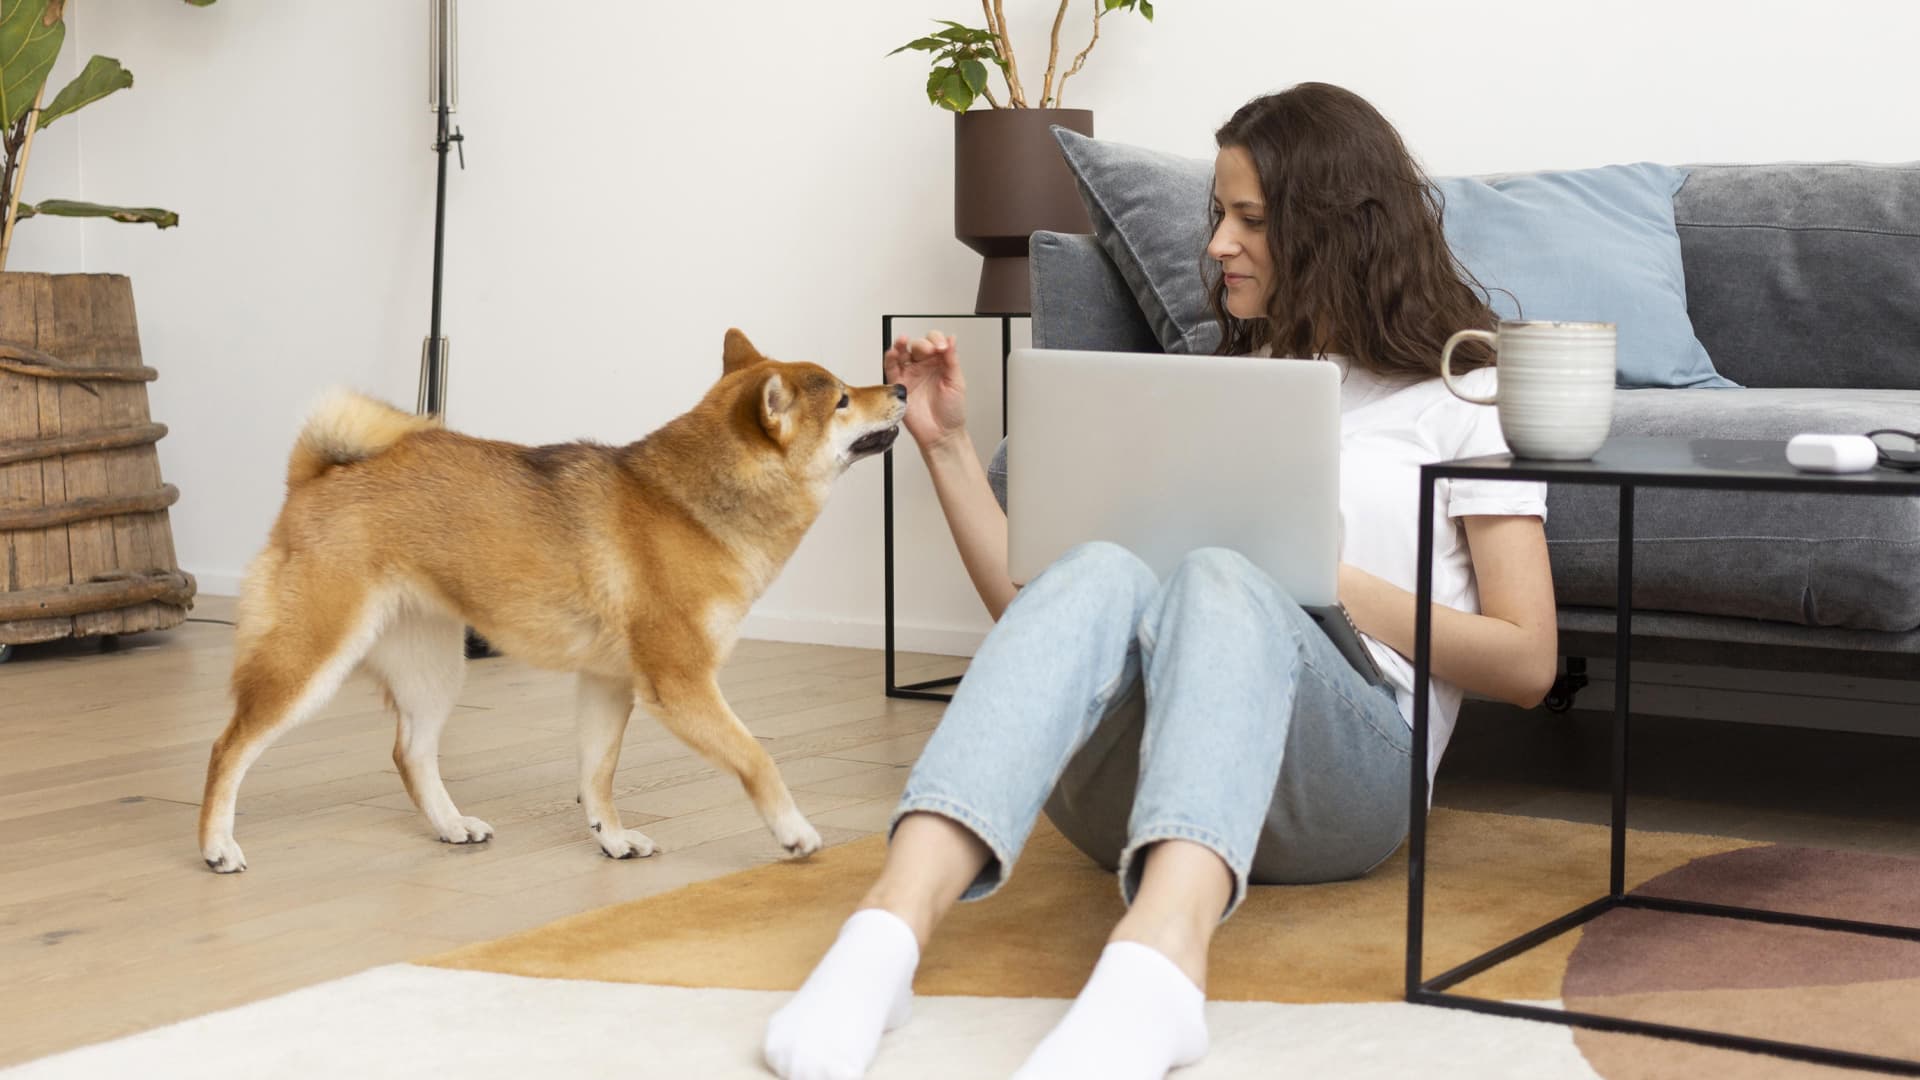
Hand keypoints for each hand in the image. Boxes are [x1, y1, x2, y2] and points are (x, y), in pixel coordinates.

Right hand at [883, 330, 967, 450]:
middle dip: (923, 344)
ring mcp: (910, 375)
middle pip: (918, 345)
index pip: (935, 342)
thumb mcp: (957, 383)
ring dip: (901, 345)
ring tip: (904, 341)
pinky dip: (890, 358)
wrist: (941, 434)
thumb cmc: (951, 412)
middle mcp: (924, 366)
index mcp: (939, 363)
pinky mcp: (898, 385)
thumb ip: (952, 360)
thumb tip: (952, 339)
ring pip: (902, 353)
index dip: (937, 340)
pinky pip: (891, 368)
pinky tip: (894, 352)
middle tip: (930, 350)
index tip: (942, 347)